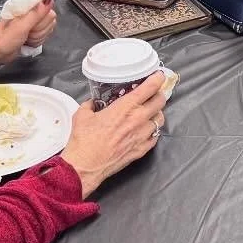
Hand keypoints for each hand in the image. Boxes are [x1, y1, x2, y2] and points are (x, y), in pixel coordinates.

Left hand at [0, 0, 55, 67]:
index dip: (42, 21)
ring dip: (38, 37)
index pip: (49, 10)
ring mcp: (33, 23)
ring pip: (48, 29)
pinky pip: (44, 36)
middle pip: (50, 20)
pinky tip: (27, 42)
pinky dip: (37, 42)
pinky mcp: (33, 32)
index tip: (32, 26)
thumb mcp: (21, 26)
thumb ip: (36, 13)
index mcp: (28, 7)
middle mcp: (32, 13)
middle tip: (27, 33)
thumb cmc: (3, 39)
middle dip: (40, 31)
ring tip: (25, 38)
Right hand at [61, 71, 169, 197]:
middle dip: (159, 95)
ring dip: (157, 113)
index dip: (157, 79)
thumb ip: (90, 105)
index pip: (149, 88)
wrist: (85, 166)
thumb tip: (92, 103)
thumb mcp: (82, 115)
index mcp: (125, 108)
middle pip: (160, 102)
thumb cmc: (83, 140)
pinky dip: (153, 131)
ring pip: (160, 120)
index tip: (158, 76)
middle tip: (154, 93)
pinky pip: (155, 137)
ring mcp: (142, 136)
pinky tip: (146, 130)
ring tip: (150, 112)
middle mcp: (137, 120)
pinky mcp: (141, 150)